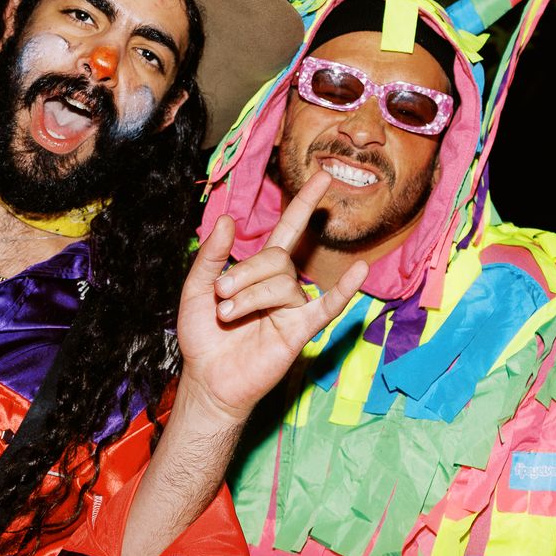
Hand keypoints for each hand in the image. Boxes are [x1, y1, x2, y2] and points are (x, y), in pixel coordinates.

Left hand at [175, 170, 368, 424]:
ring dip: (250, 296)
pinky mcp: (299, 331)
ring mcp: (293, 308)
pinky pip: (326, 307)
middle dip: (244, 274)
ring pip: (283, 283)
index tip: (324, 176)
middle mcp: (281, 285)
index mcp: (259, 271)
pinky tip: (359, 272)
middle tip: (220, 297)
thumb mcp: (196, 288)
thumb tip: (228, 218)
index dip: (303, 203)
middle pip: (276, 259)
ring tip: (228, 315)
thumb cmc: (203, 335)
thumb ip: (212, 255)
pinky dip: (344, 290)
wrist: (207, 379)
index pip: (288, 230)